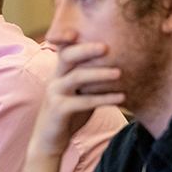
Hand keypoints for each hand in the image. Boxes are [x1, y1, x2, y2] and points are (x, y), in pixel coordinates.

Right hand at [30, 41, 124, 156]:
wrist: (50, 142)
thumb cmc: (68, 116)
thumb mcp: (80, 95)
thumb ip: (92, 82)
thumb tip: (120, 68)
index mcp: (60, 73)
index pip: (62, 48)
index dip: (68, 36)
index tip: (83, 29)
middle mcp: (55, 79)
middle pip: (67, 56)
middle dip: (86, 49)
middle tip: (107, 46)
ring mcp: (55, 94)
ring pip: (76, 77)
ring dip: (100, 74)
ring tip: (120, 73)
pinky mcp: (59, 110)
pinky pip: (84, 101)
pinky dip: (105, 99)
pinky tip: (122, 98)